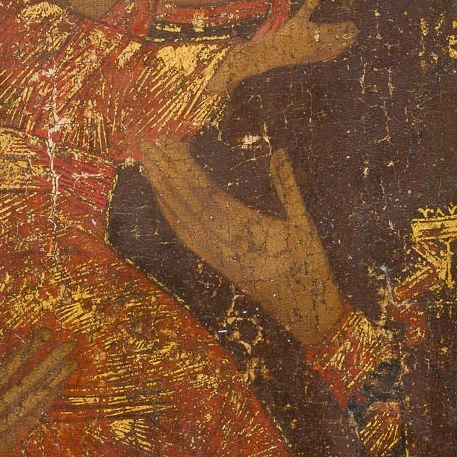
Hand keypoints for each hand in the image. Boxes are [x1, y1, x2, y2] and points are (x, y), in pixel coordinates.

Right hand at [0, 333, 74, 456]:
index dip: (21, 356)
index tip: (43, 334)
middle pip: (18, 393)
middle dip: (46, 366)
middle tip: (70, 343)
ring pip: (26, 411)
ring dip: (51, 384)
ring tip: (71, 361)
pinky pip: (25, 428)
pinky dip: (43, 408)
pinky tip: (57, 388)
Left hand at [141, 138, 345, 346]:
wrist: (303, 313)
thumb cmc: (309, 265)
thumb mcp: (305, 223)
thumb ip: (288, 187)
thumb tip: (280, 153)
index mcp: (248, 229)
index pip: (206, 193)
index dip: (184, 168)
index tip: (170, 144)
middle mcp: (226, 242)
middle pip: (187, 202)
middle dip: (166, 172)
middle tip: (147, 145)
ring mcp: (217, 254)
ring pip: (182, 218)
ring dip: (163, 190)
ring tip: (149, 164)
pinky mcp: (214, 263)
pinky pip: (186, 237)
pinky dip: (171, 215)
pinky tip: (162, 199)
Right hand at [222, 0, 355, 89]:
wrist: (276, 52)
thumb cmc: (286, 33)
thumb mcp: (298, 17)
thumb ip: (309, 4)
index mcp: (315, 33)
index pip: (336, 30)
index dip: (346, 27)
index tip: (352, 23)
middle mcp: (318, 44)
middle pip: (339, 40)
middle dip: (349, 35)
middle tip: (356, 30)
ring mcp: (317, 53)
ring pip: (336, 49)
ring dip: (345, 43)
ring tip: (352, 38)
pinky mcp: (314, 59)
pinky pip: (329, 56)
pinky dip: (337, 51)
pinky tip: (341, 49)